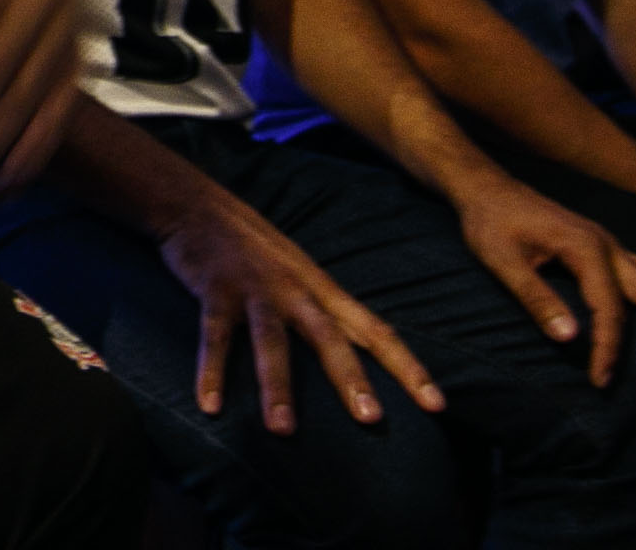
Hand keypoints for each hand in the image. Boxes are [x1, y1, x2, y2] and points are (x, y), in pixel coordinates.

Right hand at [154, 187, 442, 431]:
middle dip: (351, 378)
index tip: (437, 405)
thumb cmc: (253, 247)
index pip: (375, 330)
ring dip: (277, 386)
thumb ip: (323, 310)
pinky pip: (215, 335)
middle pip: (329, 336)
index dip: (407, 367)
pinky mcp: (215, 289)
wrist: (198, 203)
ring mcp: (254, 289)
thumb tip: (358, 351)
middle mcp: (295, 289)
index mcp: (322, 289)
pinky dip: (211, 370)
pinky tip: (210, 405)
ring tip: (282, 430)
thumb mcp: (299, 271)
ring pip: (272, 341)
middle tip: (372, 420)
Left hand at [453, 177, 635, 385]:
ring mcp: (612, 244)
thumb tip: (571, 338)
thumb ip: (534, 297)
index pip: (608, 308)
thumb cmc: (489, 223)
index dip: (608, 347)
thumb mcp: (501, 260)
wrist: (486, 187)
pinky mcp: (607, 246)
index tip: (600, 380)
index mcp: (586, 248)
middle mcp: (609, 245)